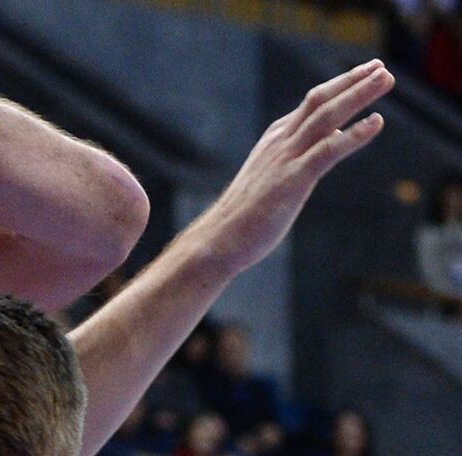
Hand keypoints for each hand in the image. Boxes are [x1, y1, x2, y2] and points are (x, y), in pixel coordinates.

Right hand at [201, 59, 392, 272]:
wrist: (218, 240)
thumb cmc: (245, 218)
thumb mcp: (274, 180)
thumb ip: (302, 157)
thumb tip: (332, 140)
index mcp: (273, 142)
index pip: (310, 106)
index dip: (339, 87)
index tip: (365, 73)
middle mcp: (279, 143)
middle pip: (320, 101)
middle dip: (352, 81)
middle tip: (382, 67)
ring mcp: (285, 159)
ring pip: (326, 117)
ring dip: (358, 95)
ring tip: (386, 78)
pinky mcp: (292, 179)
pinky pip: (328, 150)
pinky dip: (354, 135)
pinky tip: (377, 121)